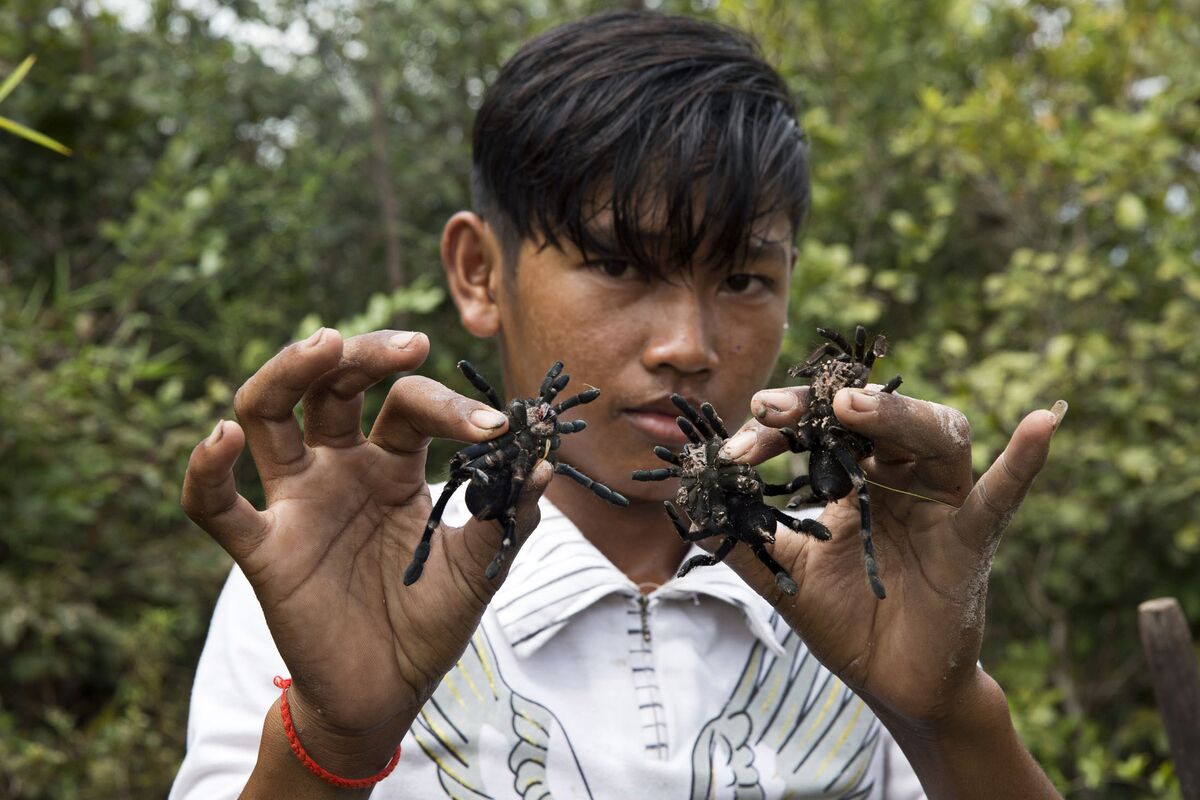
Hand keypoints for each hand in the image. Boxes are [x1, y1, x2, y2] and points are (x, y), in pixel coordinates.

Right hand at [180, 328, 550, 772]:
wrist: (388, 692)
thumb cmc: (428, 621)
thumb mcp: (478, 565)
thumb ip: (507, 516)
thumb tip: (545, 465)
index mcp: (392, 464)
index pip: (408, 406)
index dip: (449, 407)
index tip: (497, 427)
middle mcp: (339, 467)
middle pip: (334, 385)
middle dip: (367, 354)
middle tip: (409, 345)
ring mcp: (297, 502)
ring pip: (267, 414)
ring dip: (288, 372)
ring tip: (323, 344)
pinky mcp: (264, 548)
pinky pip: (216, 506)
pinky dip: (207, 471)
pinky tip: (219, 437)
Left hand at [716, 385, 1061, 728]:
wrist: (891, 683)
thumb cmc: (845, 621)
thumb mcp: (782, 574)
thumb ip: (742, 537)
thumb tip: (685, 506)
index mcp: (858, 479)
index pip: (821, 433)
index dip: (781, 431)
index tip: (739, 440)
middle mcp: (903, 480)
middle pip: (880, 419)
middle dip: (827, 410)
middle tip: (777, 410)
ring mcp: (941, 505)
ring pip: (938, 436)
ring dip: (899, 415)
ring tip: (855, 406)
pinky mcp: (971, 540)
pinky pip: (1001, 497)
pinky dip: (1024, 461)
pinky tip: (1042, 423)